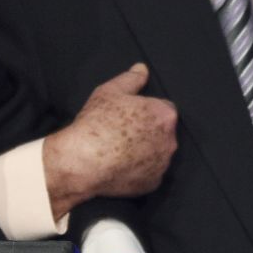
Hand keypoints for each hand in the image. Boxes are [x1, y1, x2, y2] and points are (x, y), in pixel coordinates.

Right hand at [43, 64, 177, 218]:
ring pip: (158, 154)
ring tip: (120, 150)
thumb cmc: (96, 123)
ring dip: (146, 151)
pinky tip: (121, 166)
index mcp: (164, 114)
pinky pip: (150, 174)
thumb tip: (142, 69)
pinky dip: (140, 170)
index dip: (146, 111)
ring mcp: (163, 164)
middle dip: (149, 132)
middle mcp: (170, 140)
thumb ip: (131, 79)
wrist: (83, 161)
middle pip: (163, 132)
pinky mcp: (154, 183)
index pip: (163, 109)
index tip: (129, 116)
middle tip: (123, 133)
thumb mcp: (110, 91)